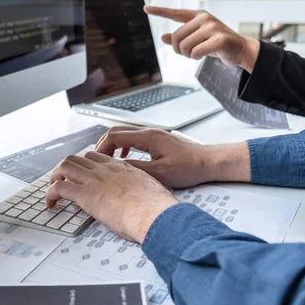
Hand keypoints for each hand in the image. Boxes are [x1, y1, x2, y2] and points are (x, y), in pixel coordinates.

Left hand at [46, 152, 177, 242]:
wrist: (154, 213)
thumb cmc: (157, 207)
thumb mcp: (150, 190)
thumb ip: (140, 189)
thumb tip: (141, 198)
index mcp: (122, 168)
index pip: (97, 158)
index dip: (86, 165)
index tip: (83, 174)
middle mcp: (106, 170)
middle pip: (78, 158)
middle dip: (67, 168)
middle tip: (63, 179)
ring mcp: (94, 180)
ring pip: (65, 167)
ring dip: (55, 177)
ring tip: (53, 188)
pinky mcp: (85, 194)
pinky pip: (59, 188)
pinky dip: (50, 194)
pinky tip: (50, 203)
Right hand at [95, 127, 250, 187]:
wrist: (208, 162)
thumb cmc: (189, 167)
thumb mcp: (159, 173)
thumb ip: (135, 169)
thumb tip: (116, 169)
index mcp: (147, 137)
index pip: (114, 136)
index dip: (101, 148)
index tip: (95, 161)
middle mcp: (148, 132)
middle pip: (116, 132)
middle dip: (102, 146)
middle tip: (96, 161)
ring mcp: (152, 134)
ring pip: (124, 134)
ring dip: (112, 146)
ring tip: (107, 161)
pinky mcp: (156, 140)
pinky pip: (133, 139)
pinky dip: (123, 147)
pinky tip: (124, 159)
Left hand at [144, 6, 259, 72]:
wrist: (240, 50)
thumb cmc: (217, 44)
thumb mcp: (197, 40)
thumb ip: (181, 38)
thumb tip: (163, 38)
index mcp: (198, 16)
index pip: (175, 13)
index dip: (159, 11)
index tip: (145, 8)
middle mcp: (204, 18)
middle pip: (176, 37)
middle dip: (179, 50)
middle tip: (189, 53)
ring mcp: (212, 27)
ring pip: (185, 46)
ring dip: (188, 55)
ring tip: (198, 53)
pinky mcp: (219, 39)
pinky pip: (196, 52)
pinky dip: (196, 57)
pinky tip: (204, 55)